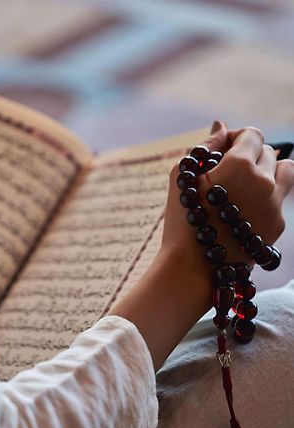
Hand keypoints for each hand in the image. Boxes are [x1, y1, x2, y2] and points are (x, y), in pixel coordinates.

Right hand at [162, 122, 293, 306]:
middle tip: (225, 175)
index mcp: (240, 164)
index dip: (236, 139)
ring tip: (245, 187)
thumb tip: (222, 125)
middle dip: (248, 157)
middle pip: (268, 152)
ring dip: (268, 172)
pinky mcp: (277, 227)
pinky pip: (279, 201)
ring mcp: (275, 205)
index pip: (252, 134)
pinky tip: (241, 213)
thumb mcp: (183, 176)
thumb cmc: (181, 219)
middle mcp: (265, 182)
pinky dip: (264, 199)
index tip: (222, 152)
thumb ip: (205, 146)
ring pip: (285, 172)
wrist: (191, 266)